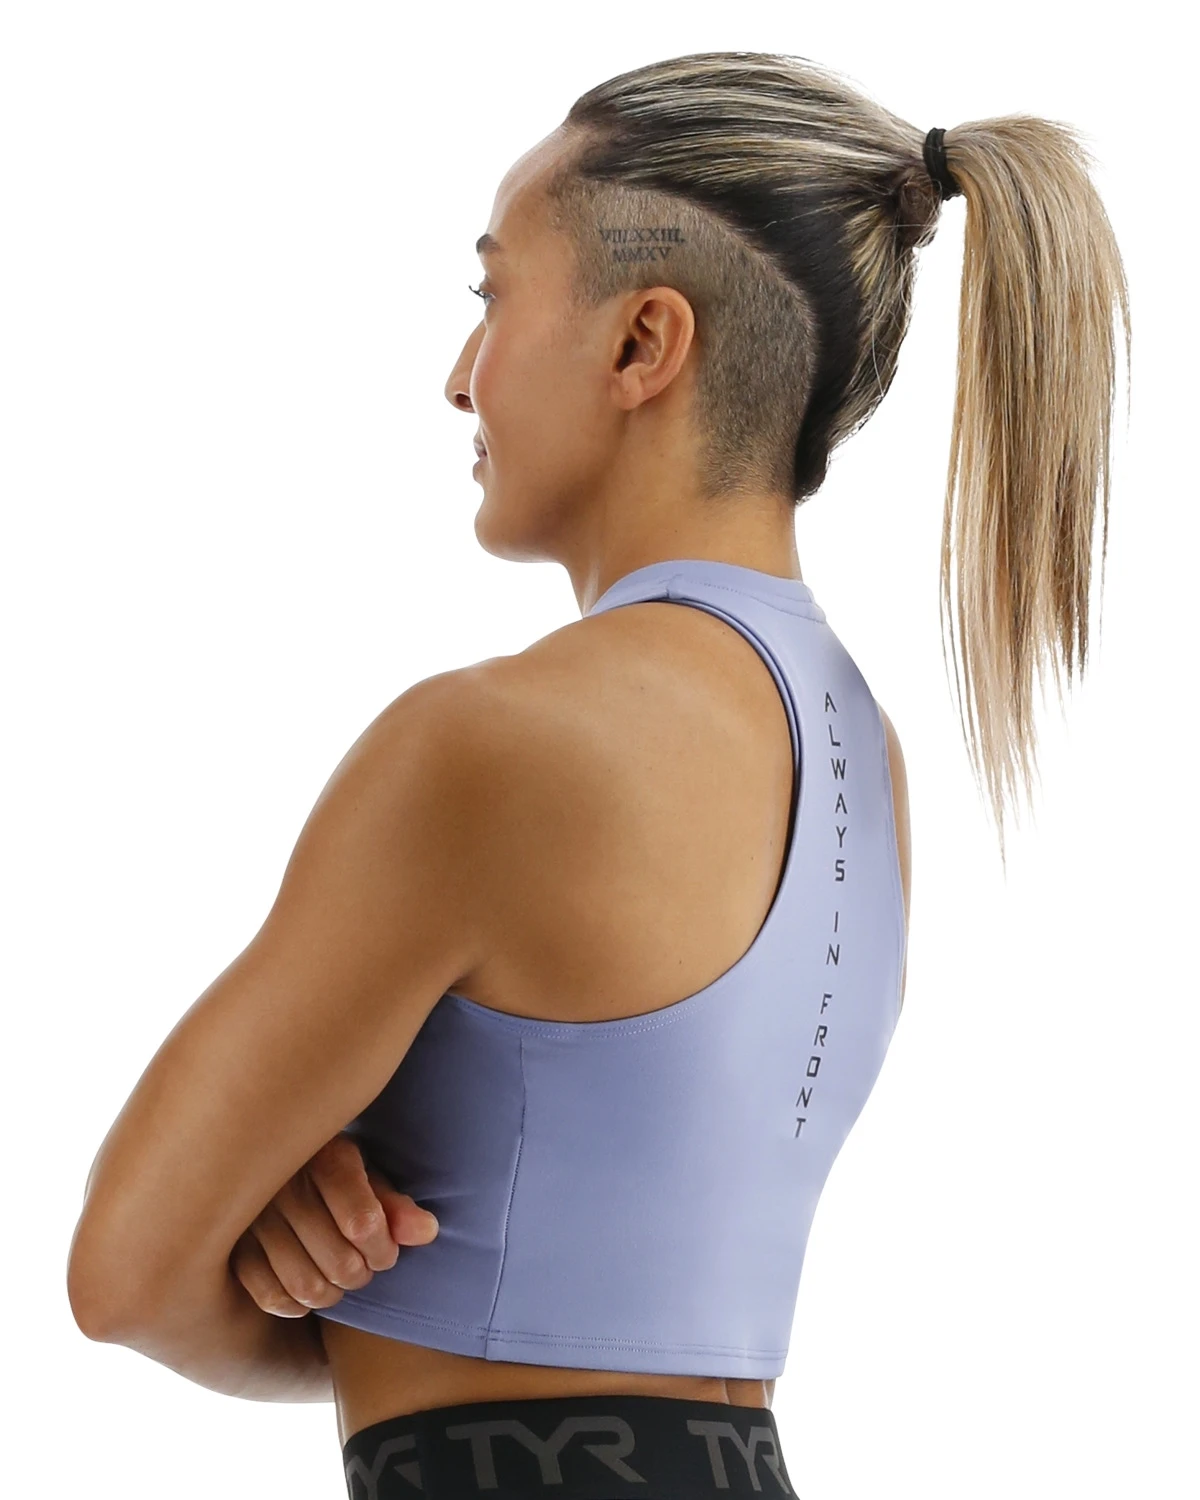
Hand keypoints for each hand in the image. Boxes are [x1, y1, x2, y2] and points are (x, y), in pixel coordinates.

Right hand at [230, 1133, 438, 1317]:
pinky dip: (297, 1304)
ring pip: (307, 1287)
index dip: (383, 1250)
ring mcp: (250, 1218)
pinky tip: (309, 1285)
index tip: (385, 1249)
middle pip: (340, 1263)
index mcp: (324, 1156)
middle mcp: (282, 1185)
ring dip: (334, 1293)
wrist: (268, 1153)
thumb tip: (426, 1232)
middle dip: (363, 1273)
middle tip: (365, 1264)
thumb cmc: (333, 1172)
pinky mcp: (230, 1247)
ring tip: (340, 1275)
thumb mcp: (369, 1176)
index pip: (362, 1224)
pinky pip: (271, 1297)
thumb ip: (397, 1206)